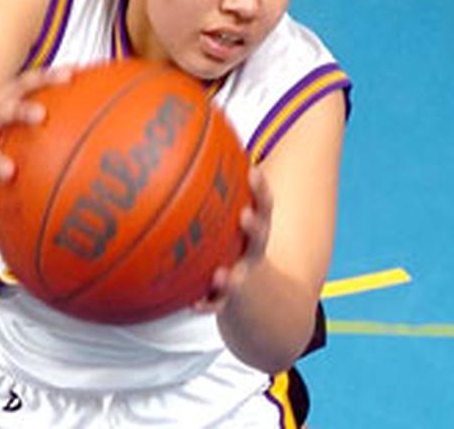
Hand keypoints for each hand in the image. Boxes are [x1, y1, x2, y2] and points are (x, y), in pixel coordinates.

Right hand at [0, 68, 71, 215]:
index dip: (48, 78)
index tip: (71, 75)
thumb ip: (54, 106)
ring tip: (9, 171)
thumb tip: (102, 104)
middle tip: (41, 115)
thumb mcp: (16, 106)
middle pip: (4, 110)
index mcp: (5, 98)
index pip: (27, 82)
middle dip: (21, 111)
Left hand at [194, 166, 271, 312]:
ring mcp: (243, 275)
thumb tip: (189, 147)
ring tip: (220, 274)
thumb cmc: (236, 244)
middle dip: (254, 226)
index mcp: (255, 228)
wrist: (260, 297)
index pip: (263, 205)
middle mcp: (252, 251)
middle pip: (259, 238)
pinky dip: (207, 304)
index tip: (253, 171)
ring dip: (230, 276)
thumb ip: (215, 190)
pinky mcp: (228, 299)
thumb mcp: (233, 218)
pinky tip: (193, 305)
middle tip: (244, 216)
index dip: (260, 188)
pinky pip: (217, 303)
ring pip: (239, 276)